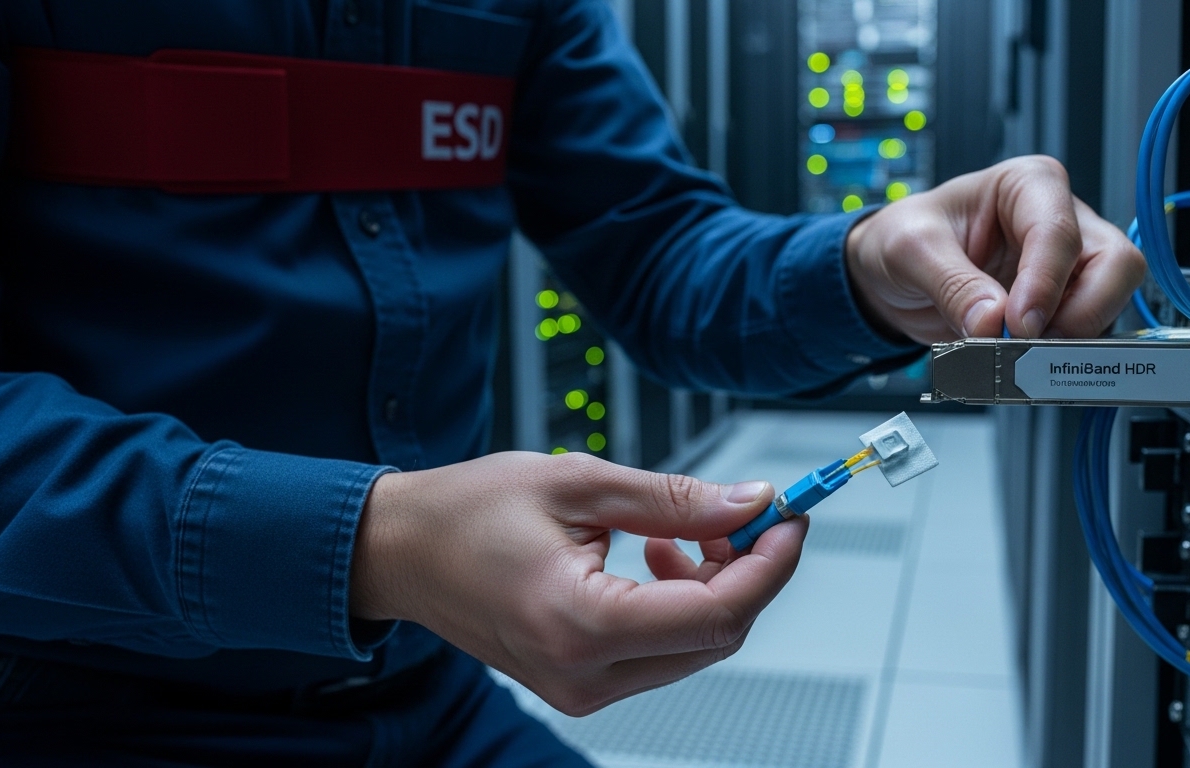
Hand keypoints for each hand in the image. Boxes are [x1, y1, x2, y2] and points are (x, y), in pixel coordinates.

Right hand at [349, 451, 803, 715]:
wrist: (399, 551)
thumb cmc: (467, 513)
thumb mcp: (580, 483)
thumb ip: (676, 500)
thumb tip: (750, 503)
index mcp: (581, 624)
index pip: (717, 612)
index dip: (769, 564)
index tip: (790, 519)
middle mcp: (583, 674)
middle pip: (715, 637)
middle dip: (747, 571)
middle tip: (747, 512)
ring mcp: (579, 688)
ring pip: (693, 647)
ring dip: (713, 587)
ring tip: (683, 530)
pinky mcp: (578, 683)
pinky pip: (659, 652)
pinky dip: (678, 604)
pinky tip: (656, 557)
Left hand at [844, 155, 1144, 342]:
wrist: (888, 275)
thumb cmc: (902, 238)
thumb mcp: (910, 249)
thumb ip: (952, 284)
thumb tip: (992, 323)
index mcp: (1028, 185)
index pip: (1060, 231)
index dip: (1046, 283)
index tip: (1019, 324)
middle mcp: (1060, 222)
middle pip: (1115, 266)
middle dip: (1082, 313)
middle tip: (1031, 345)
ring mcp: (1066, 269)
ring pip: (1109, 306)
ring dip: (1069, 342)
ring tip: (1016, 359)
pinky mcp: (1059, 310)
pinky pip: (1082, 339)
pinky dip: (1056, 360)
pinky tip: (1019, 366)